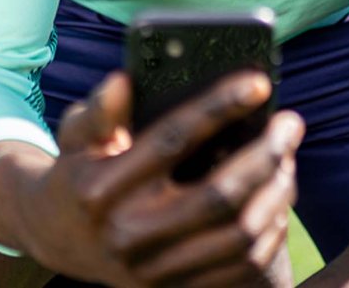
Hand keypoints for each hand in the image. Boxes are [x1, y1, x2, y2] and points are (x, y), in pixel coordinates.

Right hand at [7, 71, 300, 287]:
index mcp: (101, 187)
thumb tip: (125, 80)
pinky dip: (270, 231)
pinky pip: (241, 266)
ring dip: (276, 192)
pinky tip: (277, 197)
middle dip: (265, 154)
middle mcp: (127, 233)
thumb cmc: (79, 170)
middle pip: (218, 195)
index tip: (258, 83)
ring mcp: (153, 269)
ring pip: (238, 234)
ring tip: (288, 157)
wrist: (58, 237)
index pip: (170, 139)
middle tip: (290, 123)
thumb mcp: (77, 136)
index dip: (218, 107)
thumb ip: (99, 111)